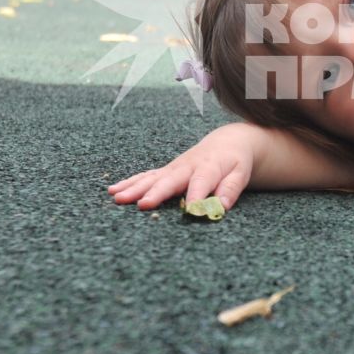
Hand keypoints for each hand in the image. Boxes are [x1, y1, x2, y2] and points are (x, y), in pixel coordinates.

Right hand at [109, 126, 256, 210]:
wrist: (227, 143)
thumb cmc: (234, 162)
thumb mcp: (240, 174)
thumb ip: (230, 189)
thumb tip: (221, 207)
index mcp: (209, 167)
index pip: (201, 182)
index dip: (196, 196)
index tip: (190, 210)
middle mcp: (186, 166)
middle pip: (169, 180)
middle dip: (155, 192)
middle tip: (141, 204)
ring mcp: (173, 168)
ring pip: (151, 177)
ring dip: (134, 187)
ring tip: (117, 197)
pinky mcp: (165, 171)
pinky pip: (145, 176)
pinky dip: (129, 182)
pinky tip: (113, 190)